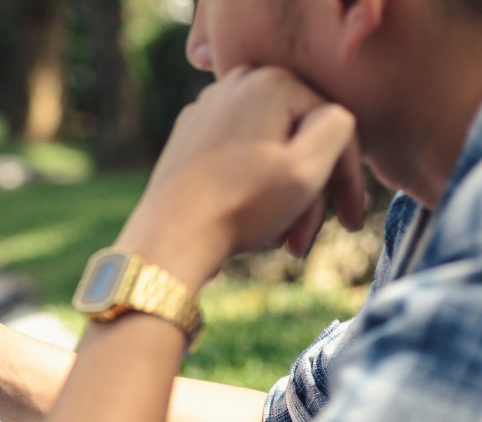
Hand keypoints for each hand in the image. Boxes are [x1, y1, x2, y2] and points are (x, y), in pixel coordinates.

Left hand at [121, 66, 363, 290]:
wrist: (168, 241)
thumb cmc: (239, 207)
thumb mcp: (308, 167)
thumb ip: (340, 126)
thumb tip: (332, 116)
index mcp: (271, 80)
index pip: (333, 128)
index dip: (347, 180)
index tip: (351, 223)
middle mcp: (235, 84)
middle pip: (297, 140)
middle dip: (310, 196)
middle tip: (303, 244)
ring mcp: (206, 110)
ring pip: (269, 152)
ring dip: (284, 198)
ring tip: (282, 243)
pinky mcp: (187, 138)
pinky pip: (238, 158)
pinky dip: (253, 188)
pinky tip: (254, 225)